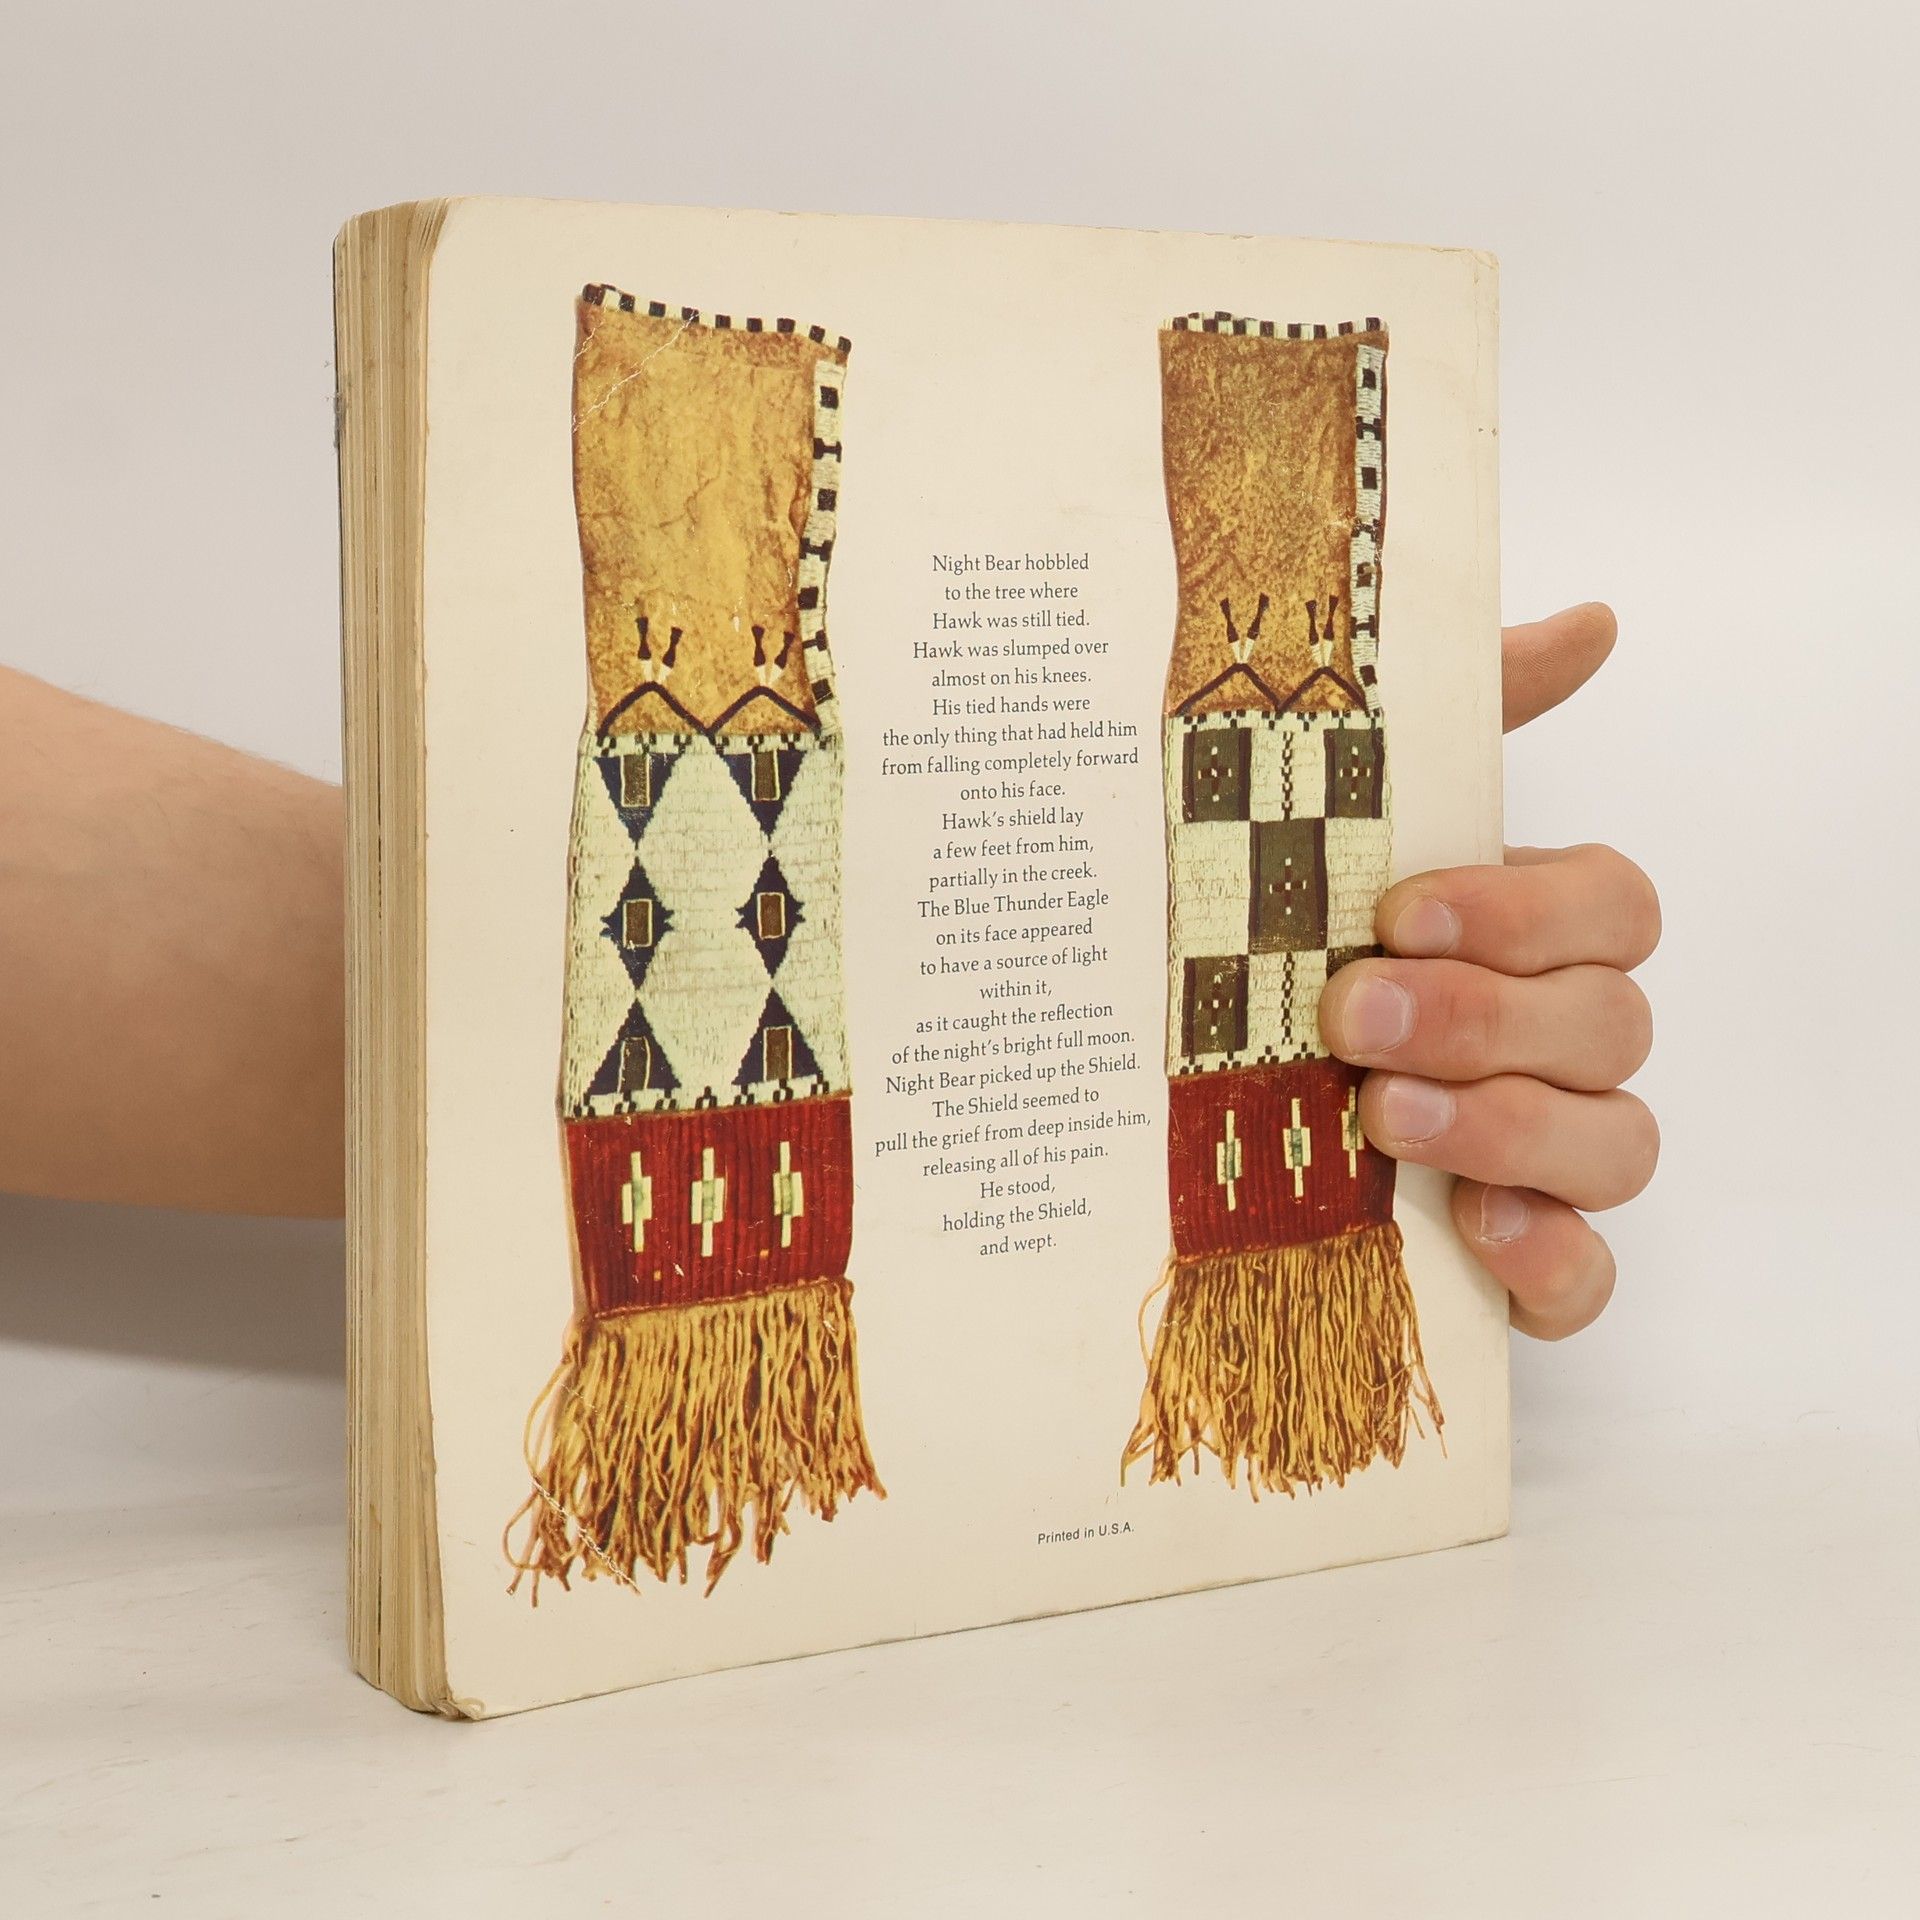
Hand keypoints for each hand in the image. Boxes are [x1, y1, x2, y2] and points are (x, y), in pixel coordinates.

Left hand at [1317, 604, 1658, 1338]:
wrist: (1204, 1115)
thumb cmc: (1294, 954)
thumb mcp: (1341, 832)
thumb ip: (1457, 724)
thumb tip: (1588, 621)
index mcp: (1533, 936)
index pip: (1613, 906)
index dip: (1526, 908)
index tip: (1400, 910)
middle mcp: (1564, 1042)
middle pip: (1611, 1022)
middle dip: (1485, 1017)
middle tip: (1352, 1015)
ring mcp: (1554, 1157)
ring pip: (1617, 1143)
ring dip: (1507, 1126)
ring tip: (1382, 1116)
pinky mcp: (1525, 1264)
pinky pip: (1591, 1276)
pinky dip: (1551, 1259)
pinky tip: (1477, 1234)